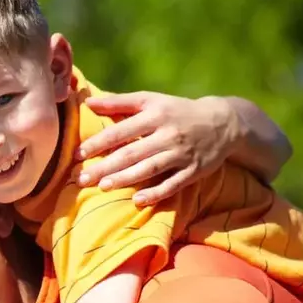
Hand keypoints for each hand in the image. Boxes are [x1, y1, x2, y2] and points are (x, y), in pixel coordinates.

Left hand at [77, 92, 237, 205]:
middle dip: (105, 167)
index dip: (99, 143)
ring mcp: (182, 154)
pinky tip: (138, 201)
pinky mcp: (194, 171)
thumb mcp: (151, 101)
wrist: (223, 122)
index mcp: (155, 115)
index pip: (121, 131)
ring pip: (150, 169)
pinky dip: (156, 193)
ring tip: (103, 187)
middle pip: (132, 153)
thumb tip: (88, 103)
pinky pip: (173, 184)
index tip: (78, 154)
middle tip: (82, 179)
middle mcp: (168, 134)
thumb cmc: (177, 111)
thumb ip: (120, 102)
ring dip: (126, 179)